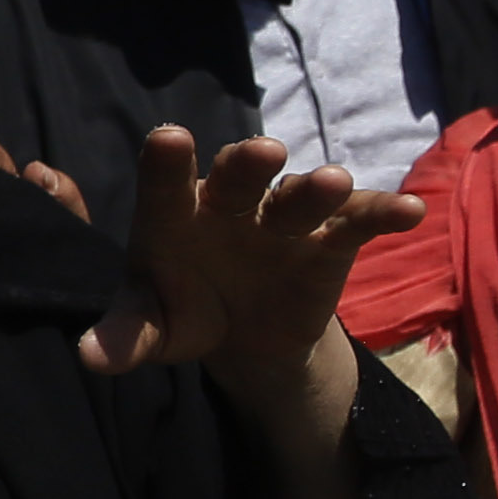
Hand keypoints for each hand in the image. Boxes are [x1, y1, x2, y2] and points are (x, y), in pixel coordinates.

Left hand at [84, 123, 421, 377]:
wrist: (240, 334)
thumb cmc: (181, 311)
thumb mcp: (151, 327)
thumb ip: (122, 336)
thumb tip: (88, 358)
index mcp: (174, 213)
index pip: (166, 183)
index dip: (168, 163)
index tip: (171, 139)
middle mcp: (229, 203)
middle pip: (238, 178)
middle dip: (248, 165)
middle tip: (262, 153)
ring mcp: (282, 219)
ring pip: (299, 197)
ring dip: (316, 190)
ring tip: (333, 182)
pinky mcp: (329, 242)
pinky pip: (357, 222)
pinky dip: (383, 213)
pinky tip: (409, 211)